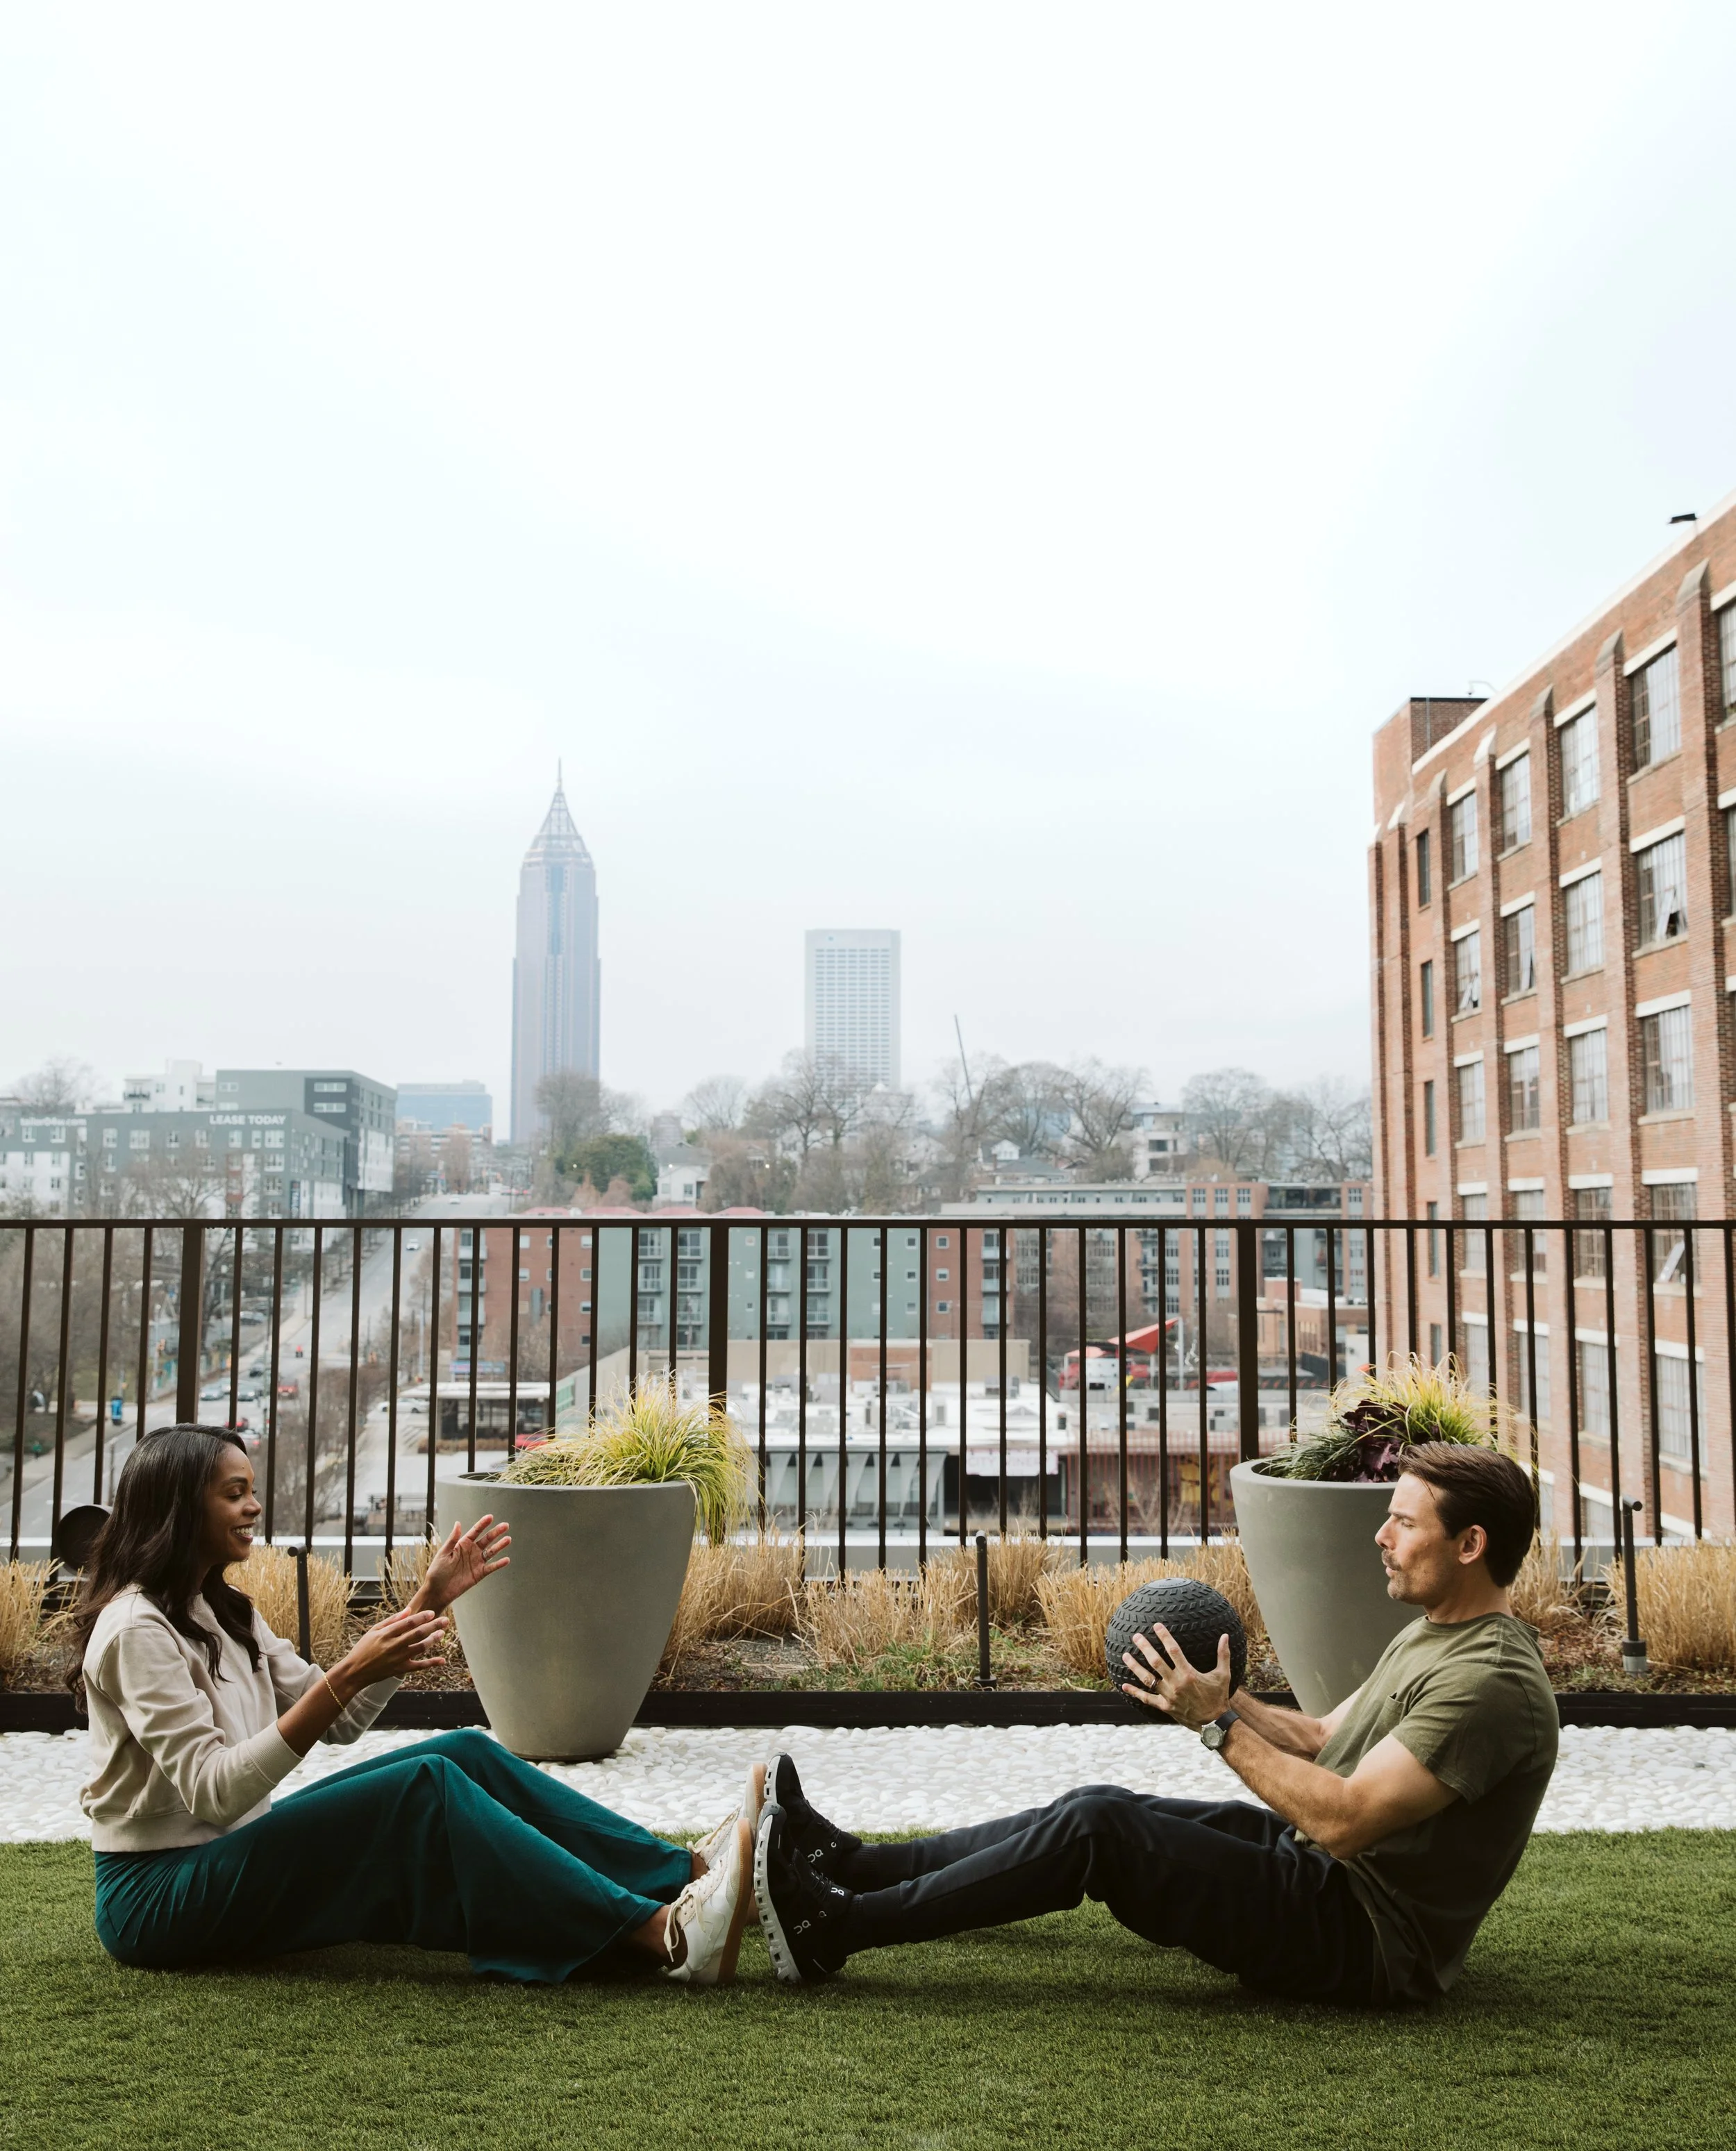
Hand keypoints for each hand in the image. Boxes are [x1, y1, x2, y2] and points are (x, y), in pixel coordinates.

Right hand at [333, 1606, 449, 1694]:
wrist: (354, 1672)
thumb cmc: (363, 1648)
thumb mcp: (373, 1631)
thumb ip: (392, 1620)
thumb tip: (409, 1610)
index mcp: (386, 1634)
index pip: (408, 1623)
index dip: (421, 1617)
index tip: (432, 1612)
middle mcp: (393, 1646)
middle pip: (417, 1634)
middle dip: (433, 1626)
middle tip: (445, 1620)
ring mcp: (397, 1659)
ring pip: (420, 1648)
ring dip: (433, 1640)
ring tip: (442, 1633)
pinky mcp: (400, 1670)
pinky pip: (418, 1667)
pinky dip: (431, 1663)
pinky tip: (442, 1660)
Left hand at [416, 1516, 510, 1612]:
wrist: (438, 1591)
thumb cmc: (437, 1571)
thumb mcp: (443, 1554)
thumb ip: (453, 1539)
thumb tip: (458, 1523)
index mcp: (462, 1545)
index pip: (475, 1532)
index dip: (482, 1524)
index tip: (490, 1517)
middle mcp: (471, 1552)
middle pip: (486, 1540)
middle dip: (496, 1532)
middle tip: (506, 1525)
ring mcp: (476, 1562)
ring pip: (491, 1552)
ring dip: (500, 1546)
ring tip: (508, 1539)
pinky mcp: (479, 1574)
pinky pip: (491, 1567)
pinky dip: (499, 1564)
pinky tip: (506, 1560)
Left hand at [1121, 1624, 1233, 1728]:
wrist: (1214, 1723)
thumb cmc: (1218, 1697)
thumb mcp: (1223, 1675)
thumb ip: (1223, 1654)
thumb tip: (1226, 1636)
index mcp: (1189, 1673)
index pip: (1173, 1650)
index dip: (1164, 1636)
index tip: (1156, 1626)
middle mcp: (1176, 1683)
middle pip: (1156, 1662)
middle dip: (1145, 1647)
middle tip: (1136, 1636)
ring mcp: (1169, 1696)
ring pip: (1147, 1679)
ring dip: (1135, 1666)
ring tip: (1125, 1655)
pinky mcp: (1165, 1707)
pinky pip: (1147, 1699)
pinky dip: (1135, 1692)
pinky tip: (1124, 1685)